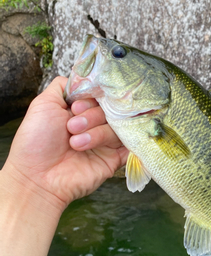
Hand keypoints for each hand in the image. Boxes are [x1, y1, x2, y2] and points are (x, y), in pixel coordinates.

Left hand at [2, 76, 127, 211]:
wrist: (38, 178)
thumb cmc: (36, 142)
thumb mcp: (43, 104)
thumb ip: (63, 86)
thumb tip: (82, 77)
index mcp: (79, 111)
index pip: (99, 95)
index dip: (89, 98)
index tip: (73, 108)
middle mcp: (94, 125)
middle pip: (110, 109)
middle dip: (91, 116)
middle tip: (71, 127)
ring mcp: (105, 142)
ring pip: (117, 127)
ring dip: (96, 133)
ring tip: (75, 143)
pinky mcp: (113, 160)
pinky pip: (130, 147)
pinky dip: (125, 142)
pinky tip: (107, 145)